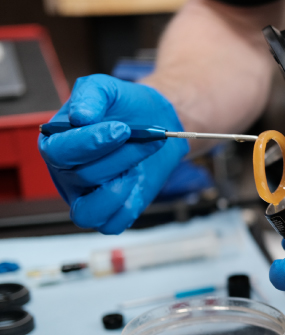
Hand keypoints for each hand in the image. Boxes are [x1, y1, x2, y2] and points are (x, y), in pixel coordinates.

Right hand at [38, 74, 188, 233]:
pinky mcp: (111, 211)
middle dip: (122, 156)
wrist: (157, 125)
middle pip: (83, 176)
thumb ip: (91, 95)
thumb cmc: (126, 109)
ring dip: (120, 189)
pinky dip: (128, 207)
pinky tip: (137, 183)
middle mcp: (66, 174)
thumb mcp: (107, 89)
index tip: (122, 129)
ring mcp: (86, 196)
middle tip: (147, 138)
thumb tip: (80, 116)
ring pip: (90, 212)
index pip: (59, 152)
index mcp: (56, 143)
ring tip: (136, 166)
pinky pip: (112, 224)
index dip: (91, 143)